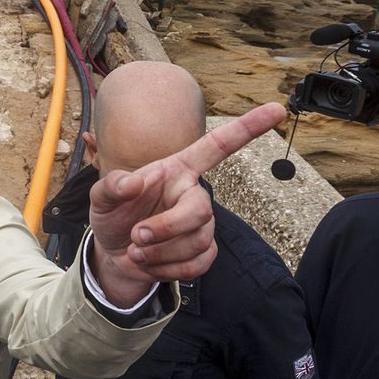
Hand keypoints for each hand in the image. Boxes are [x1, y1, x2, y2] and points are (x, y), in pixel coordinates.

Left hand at [87, 102, 286, 300]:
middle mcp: (193, 194)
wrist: (113, 253)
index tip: (277, 110)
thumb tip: (134, 182)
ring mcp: (201, 224)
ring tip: (135, 250)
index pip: (217, 146)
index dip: (247, 128)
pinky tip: (149, 263)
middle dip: (167, 228)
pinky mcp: (203, 252)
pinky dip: (167, 269)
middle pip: (201, 210)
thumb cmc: (113, 216)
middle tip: (136, 236)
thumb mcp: (101, 197)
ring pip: (197, 241)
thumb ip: (112, 185)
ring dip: (160, 253)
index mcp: (177, 170)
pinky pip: (198, 264)